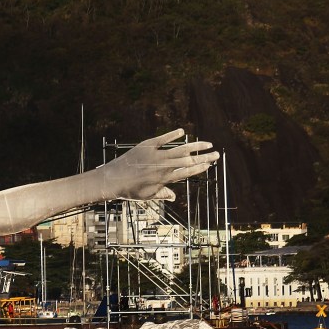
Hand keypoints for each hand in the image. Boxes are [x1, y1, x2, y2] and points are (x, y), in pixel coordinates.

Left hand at [98, 128, 217, 201]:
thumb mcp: (147, 196)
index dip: (200, 168)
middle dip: (204, 157)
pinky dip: (172, 134)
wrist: (111, 179)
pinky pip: (162, 139)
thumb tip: (174, 197)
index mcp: (165, 178)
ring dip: (195, 145)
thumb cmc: (129, 190)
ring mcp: (155, 155)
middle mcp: (163, 166)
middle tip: (216, 153)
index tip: (210, 165)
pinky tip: (182, 131)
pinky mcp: (146, 146)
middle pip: (188, 160)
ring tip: (207, 143)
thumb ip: (162, 194)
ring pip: (180, 149)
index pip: (187, 172)